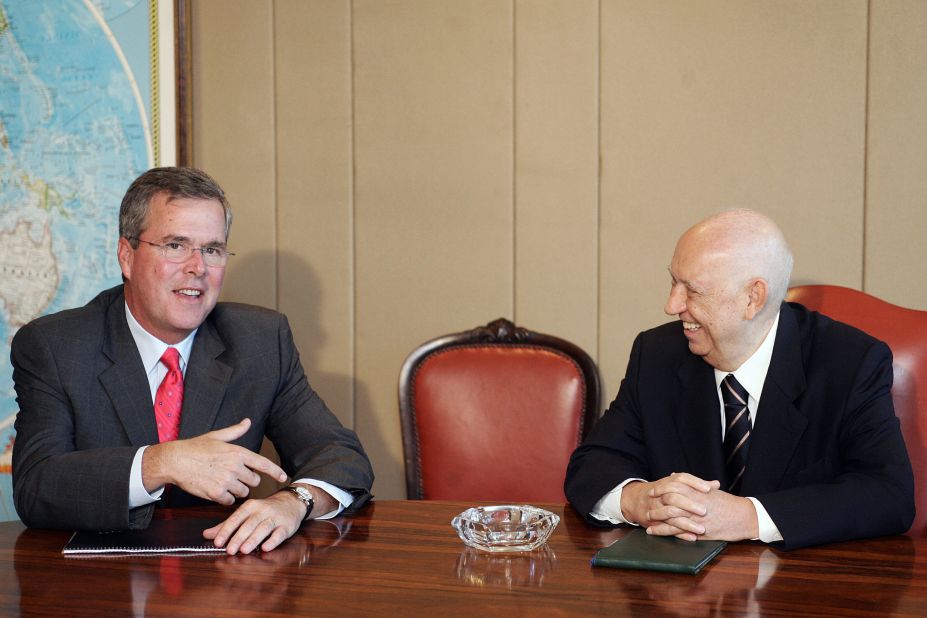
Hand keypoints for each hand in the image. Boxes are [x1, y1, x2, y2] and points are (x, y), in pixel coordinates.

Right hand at [142, 418, 287, 503]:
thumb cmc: (195, 447)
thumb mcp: (217, 436)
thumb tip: (248, 421)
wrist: (175, 461)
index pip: (263, 464)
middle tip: (233, 476)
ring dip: (236, 490)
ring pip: (243, 492)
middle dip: (247, 480)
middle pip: (254, 481)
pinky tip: (216, 490)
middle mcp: (235, 466)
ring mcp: (226, 481)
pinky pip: (229, 501)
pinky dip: (225, 498)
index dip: (276, 471)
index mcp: (237, 452)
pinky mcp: (216, 493)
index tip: (284, 477)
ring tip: (223, 481)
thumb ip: (235, 431)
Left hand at [203, 485, 335, 554]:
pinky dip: (273, 541)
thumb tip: (206, 534)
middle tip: (230, 550)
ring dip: (254, 539)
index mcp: (250, 506)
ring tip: (244, 550)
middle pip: (249, 524)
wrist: (292, 502)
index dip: (226, 530)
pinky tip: (266, 548)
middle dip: (239, 537)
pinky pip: (280, 533)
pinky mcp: (287, 525)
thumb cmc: (265, 510)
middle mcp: (262, 510)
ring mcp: (276, 517)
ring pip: (264, 528)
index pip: (236, 518)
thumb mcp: (246, 514)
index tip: (218, 542)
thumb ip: (227, 525)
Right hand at [622, 472, 718, 536]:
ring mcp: (656, 508)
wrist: (635, 499)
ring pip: (670, 514)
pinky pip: (666, 528)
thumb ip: (696, 485)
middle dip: (689, 504)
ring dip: (686, 523)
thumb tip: (716, 484)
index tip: (708, 489)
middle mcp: (661, 494)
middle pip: (674, 496)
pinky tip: (692, 537)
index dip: (695, 483)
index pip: (681, 478)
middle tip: (704, 511)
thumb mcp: (675, 484)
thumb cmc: (661, 492)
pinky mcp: (654, 522)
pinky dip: (680, 534)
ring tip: (701, 529)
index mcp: (668, 482)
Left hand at [647, 486, 758, 541]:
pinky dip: (664, 531)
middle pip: (669, 501)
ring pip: (670, 517)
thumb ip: (691, 483)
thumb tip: (674, 475)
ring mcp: (696, 518)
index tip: (653, 490)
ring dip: (657, 519)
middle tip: (646, 506)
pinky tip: (654, 532)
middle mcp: (694, 503)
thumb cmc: (727, 503)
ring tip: (646, 520)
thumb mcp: (710, 490)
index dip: (661, 488)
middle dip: (656, 504)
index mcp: (697, 491)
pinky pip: (677, 532)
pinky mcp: (698, 532)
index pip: (674, 487)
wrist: (744, 517)